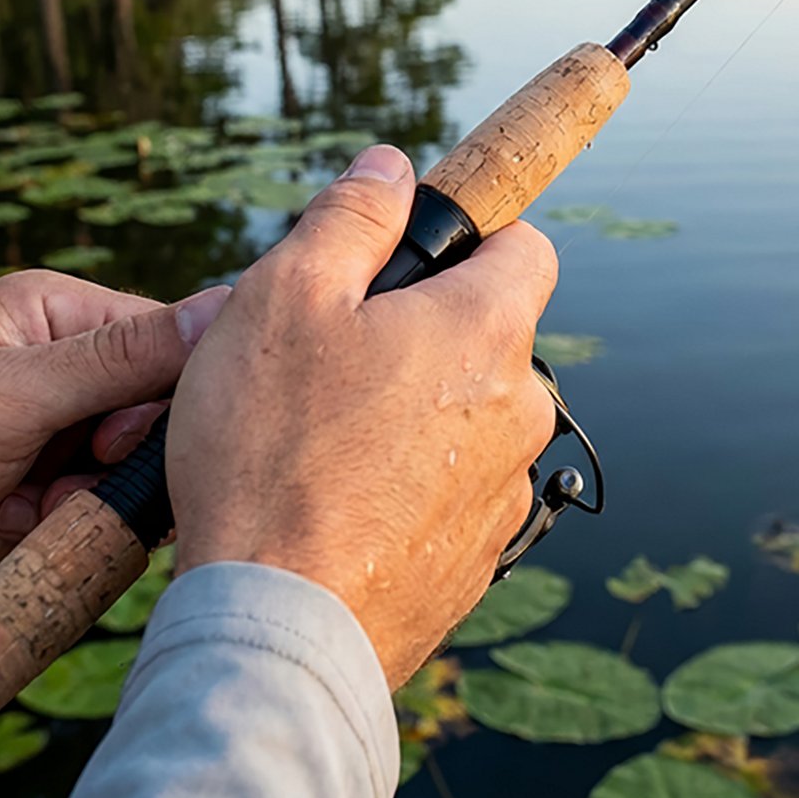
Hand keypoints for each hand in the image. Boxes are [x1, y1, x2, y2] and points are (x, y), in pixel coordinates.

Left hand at [0, 271, 227, 624]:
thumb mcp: (7, 393)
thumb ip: (119, 359)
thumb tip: (224, 307)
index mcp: (56, 317)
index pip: (165, 341)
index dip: (168, 396)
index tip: (125, 440)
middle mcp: (56, 373)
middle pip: (147, 417)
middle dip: (113, 462)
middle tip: (63, 481)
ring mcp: (38, 439)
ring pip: (117, 478)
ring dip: (76, 507)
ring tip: (17, 512)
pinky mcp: (24, 500)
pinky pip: (79, 521)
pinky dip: (46, 538)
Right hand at [169, 145, 558, 688]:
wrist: (277, 631)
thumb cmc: (272, 452)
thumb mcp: (286, 297)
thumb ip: (352, 216)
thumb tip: (393, 166)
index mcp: (489, 331)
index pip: (526, 246)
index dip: (470, 237)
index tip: (406, 260)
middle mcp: (519, 410)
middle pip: (488, 334)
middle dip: (422, 329)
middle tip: (330, 355)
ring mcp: (502, 492)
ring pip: (466, 416)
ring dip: (411, 411)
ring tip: (319, 439)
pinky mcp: (474, 561)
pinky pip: (448, 492)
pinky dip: (404, 484)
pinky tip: (334, 504)